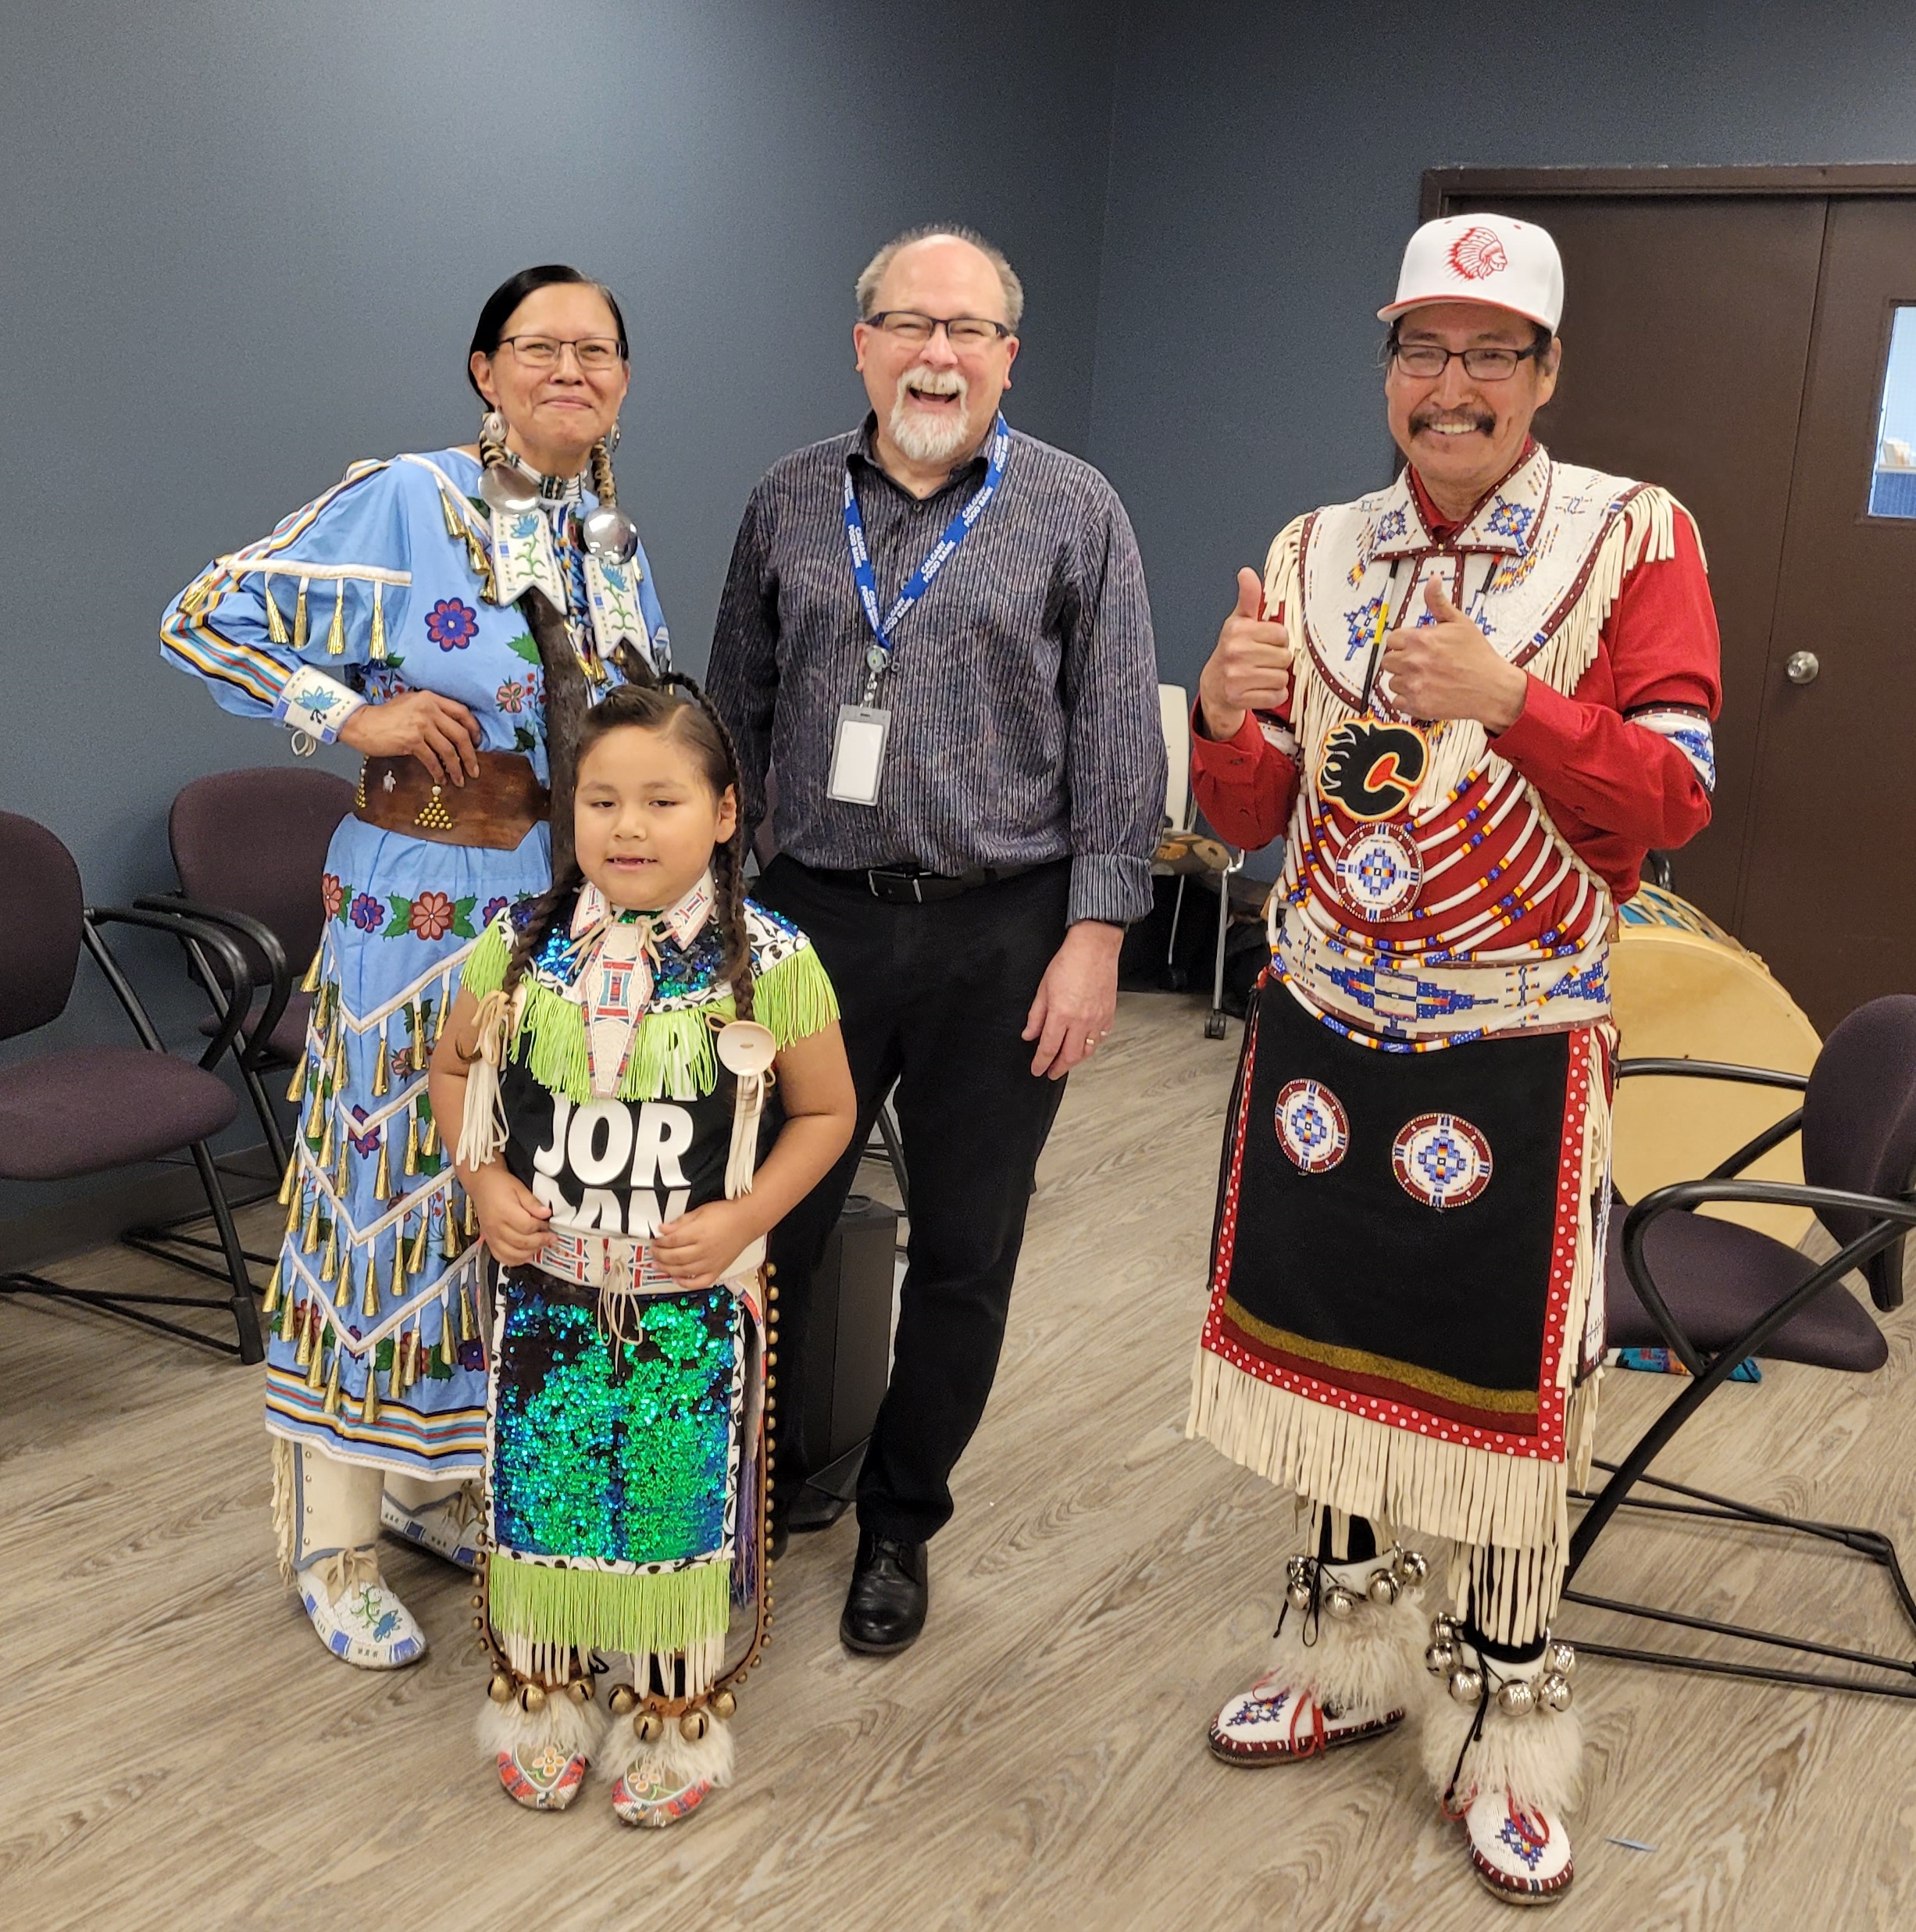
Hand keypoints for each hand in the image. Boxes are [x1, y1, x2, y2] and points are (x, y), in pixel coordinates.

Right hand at [339, 689, 481, 785]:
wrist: (362, 723)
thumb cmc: (386, 716)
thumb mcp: (411, 703)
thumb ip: (431, 710)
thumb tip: (452, 729)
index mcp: (431, 698)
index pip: (462, 712)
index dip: (474, 729)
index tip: (477, 743)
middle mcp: (428, 709)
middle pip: (460, 734)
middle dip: (471, 755)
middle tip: (475, 769)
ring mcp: (420, 725)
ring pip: (449, 750)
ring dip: (457, 768)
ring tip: (460, 780)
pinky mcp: (412, 741)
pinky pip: (432, 760)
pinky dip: (439, 772)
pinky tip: (441, 779)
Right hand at [465, 1163, 551, 1266]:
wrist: (482, 1184)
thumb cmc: (498, 1185)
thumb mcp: (520, 1188)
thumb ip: (533, 1203)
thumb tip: (546, 1213)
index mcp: (504, 1211)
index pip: (527, 1227)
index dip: (542, 1227)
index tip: (548, 1224)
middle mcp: (496, 1226)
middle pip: (522, 1242)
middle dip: (540, 1241)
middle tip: (550, 1237)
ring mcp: (491, 1236)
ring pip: (512, 1254)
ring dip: (530, 1253)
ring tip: (540, 1245)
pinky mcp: (489, 1241)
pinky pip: (501, 1257)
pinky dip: (515, 1260)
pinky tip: (525, 1255)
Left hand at [651, 1199, 759, 1290]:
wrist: (748, 1221)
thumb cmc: (726, 1213)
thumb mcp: (700, 1211)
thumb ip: (681, 1221)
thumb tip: (663, 1229)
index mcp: (699, 1233)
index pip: (672, 1240)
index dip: (660, 1241)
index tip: (655, 1239)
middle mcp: (704, 1250)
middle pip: (675, 1257)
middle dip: (659, 1255)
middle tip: (653, 1251)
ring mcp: (710, 1263)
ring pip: (683, 1271)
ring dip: (667, 1269)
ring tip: (657, 1264)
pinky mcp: (717, 1270)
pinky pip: (698, 1282)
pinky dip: (685, 1283)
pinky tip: (676, 1278)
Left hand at [1022, 921, 1121, 1079]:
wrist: (1094, 948)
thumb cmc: (1069, 962)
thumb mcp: (1043, 988)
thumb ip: (1036, 1016)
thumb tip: (1029, 1035)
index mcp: (1061, 1014)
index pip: (1048, 1048)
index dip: (1041, 1063)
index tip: (1037, 1069)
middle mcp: (1080, 1021)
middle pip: (1069, 1056)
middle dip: (1058, 1068)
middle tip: (1051, 1072)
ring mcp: (1097, 1019)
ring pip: (1087, 1051)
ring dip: (1075, 1060)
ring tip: (1066, 1062)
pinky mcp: (1108, 1015)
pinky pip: (1100, 1038)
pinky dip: (1091, 1046)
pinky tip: (1084, 1045)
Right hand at [1197, 567, 1292, 741]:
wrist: (1214, 687)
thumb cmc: (1231, 652)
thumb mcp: (1239, 622)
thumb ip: (1249, 598)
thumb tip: (1247, 573)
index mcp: (1237, 631)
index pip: (1281, 633)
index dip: (1277, 640)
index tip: (1264, 643)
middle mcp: (1235, 652)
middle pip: (1284, 657)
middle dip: (1278, 661)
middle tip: (1262, 661)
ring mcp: (1236, 676)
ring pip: (1282, 678)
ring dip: (1276, 679)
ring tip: (1260, 675)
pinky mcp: (1240, 697)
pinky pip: (1276, 696)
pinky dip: (1273, 695)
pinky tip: (1259, 689)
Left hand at [1377, 580, 1526, 730]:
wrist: (1492, 687)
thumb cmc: (1478, 655)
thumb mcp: (1459, 622)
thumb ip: (1438, 602)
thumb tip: (1432, 579)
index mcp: (1419, 639)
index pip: (1393, 639)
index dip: (1405, 643)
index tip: (1418, 647)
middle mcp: (1412, 661)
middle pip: (1388, 661)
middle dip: (1402, 661)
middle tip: (1422, 663)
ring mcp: (1413, 685)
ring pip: (1392, 682)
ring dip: (1405, 680)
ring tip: (1427, 678)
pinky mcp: (1417, 705)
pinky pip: (1397, 702)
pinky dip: (1408, 700)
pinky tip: (1425, 692)